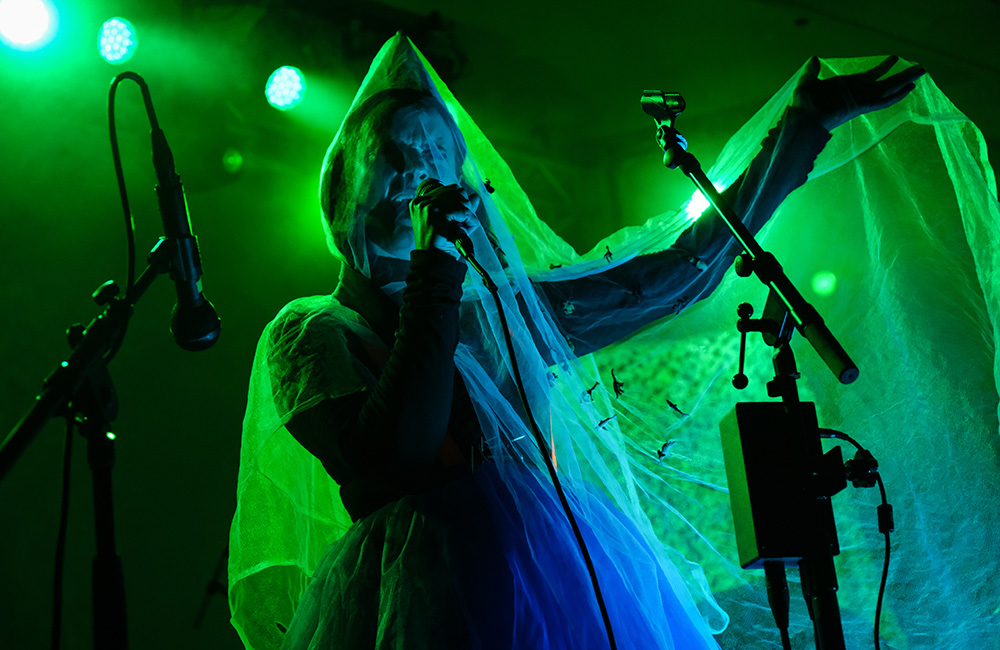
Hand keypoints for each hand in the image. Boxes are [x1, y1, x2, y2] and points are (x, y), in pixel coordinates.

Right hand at [409, 179, 480, 259]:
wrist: (434, 263)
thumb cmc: (441, 246)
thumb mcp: (452, 223)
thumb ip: (462, 208)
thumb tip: (475, 196)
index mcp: (421, 202)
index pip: (449, 189)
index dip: (461, 203)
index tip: (461, 218)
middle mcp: (421, 201)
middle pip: (456, 191)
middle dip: (465, 207)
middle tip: (464, 224)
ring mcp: (426, 206)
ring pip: (460, 198)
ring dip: (468, 214)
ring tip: (463, 229)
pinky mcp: (434, 212)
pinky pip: (461, 209)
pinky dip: (468, 220)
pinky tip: (463, 230)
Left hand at [792, 55, 925, 130]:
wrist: (799, 120)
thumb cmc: (800, 105)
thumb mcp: (806, 83)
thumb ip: (812, 72)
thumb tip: (814, 59)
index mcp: (845, 87)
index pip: (869, 76)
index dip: (882, 68)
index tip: (894, 58)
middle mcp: (856, 94)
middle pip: (884, 83)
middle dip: (901, 76)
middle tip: (919, 67)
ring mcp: (859, 100)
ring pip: (887, 90)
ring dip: (904, 82)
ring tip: (921, 72)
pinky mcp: (859, 107)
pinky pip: (881, 101)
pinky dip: (895, 96)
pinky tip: (909, 89)